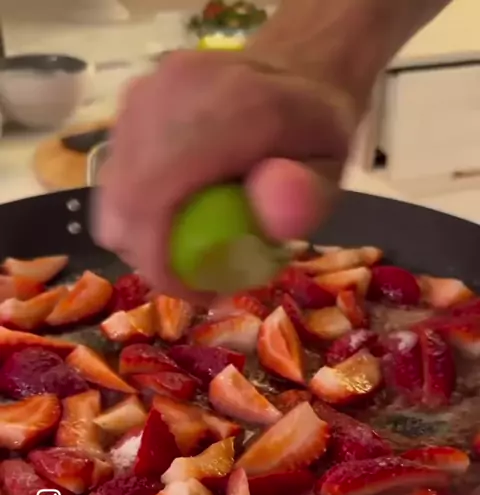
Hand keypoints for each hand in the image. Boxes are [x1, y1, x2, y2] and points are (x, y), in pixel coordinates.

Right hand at [93, 48, 357, 302]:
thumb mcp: (332, 166)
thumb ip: (308, 194)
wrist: (293, 69)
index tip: (200, 294)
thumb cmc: (314, 130)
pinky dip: (140, 214)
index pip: (154, 197)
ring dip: (144, 239)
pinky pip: (116, 181)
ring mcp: (143, 96)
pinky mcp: (129, 108)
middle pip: (123, 204)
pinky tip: (179, 216)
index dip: (160, 262)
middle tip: (198, 279)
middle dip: (151, 259)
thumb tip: (272, 217)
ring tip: (192, 248)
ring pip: (112, 197)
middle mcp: (170, 93)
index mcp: (227, 106)